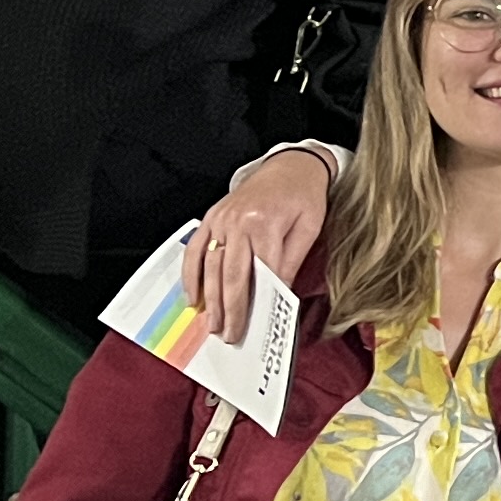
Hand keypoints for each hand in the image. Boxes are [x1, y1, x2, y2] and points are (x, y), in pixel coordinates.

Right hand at [186, 149, 336, 338]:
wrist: (290, 165)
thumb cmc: (304, 197)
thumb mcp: (309, 228)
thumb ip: (291, 260)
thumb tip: (279, 294)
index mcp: (266, 224)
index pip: (260, 272)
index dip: (257, 302)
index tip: (255, 326)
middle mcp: (238, 222)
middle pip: (230, 274)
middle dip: (229, 308)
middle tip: (228, 335)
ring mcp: (221, 220)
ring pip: (210, 265)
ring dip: (210, 298)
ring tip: (212, 324)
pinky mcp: (211, 218)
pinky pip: (195, 249)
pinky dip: (191, 275)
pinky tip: (193, 296)